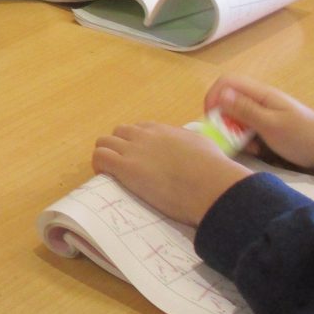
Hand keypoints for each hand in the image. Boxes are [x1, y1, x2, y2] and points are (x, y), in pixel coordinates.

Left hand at [92, 122, 251, 225]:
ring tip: (112, 172)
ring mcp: (134, 150)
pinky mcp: (126, 167)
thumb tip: (189, 148)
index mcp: (165, 130)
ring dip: (105, 154)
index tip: (140, 156)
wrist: (211, 184)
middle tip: (125, 165)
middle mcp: (146, 136)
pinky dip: (99, 165)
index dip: (136, 142)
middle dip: (118, 146)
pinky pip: (100, 157)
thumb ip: (190, 143)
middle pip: (119, 133)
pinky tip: (105, 176)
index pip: (140, 129)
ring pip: (104, 142)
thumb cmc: (214, 169)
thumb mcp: (202, 145)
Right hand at [204, 75, 313, 171]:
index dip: (213, 97)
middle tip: (230, 139)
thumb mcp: (272, 125)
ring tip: (248, 148)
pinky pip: (246, 130)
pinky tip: (256, 151)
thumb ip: (245, 110)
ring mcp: (262, 114)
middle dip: (224, 121)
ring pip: (235, 118)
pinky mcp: (266, 127)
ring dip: (235, 133)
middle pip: (227, 101)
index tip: (213, 119)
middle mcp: (258, 101)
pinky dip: (245, 141)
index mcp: (260, 94)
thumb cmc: (304, 136)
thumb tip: (220, 94)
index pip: (226, 83)